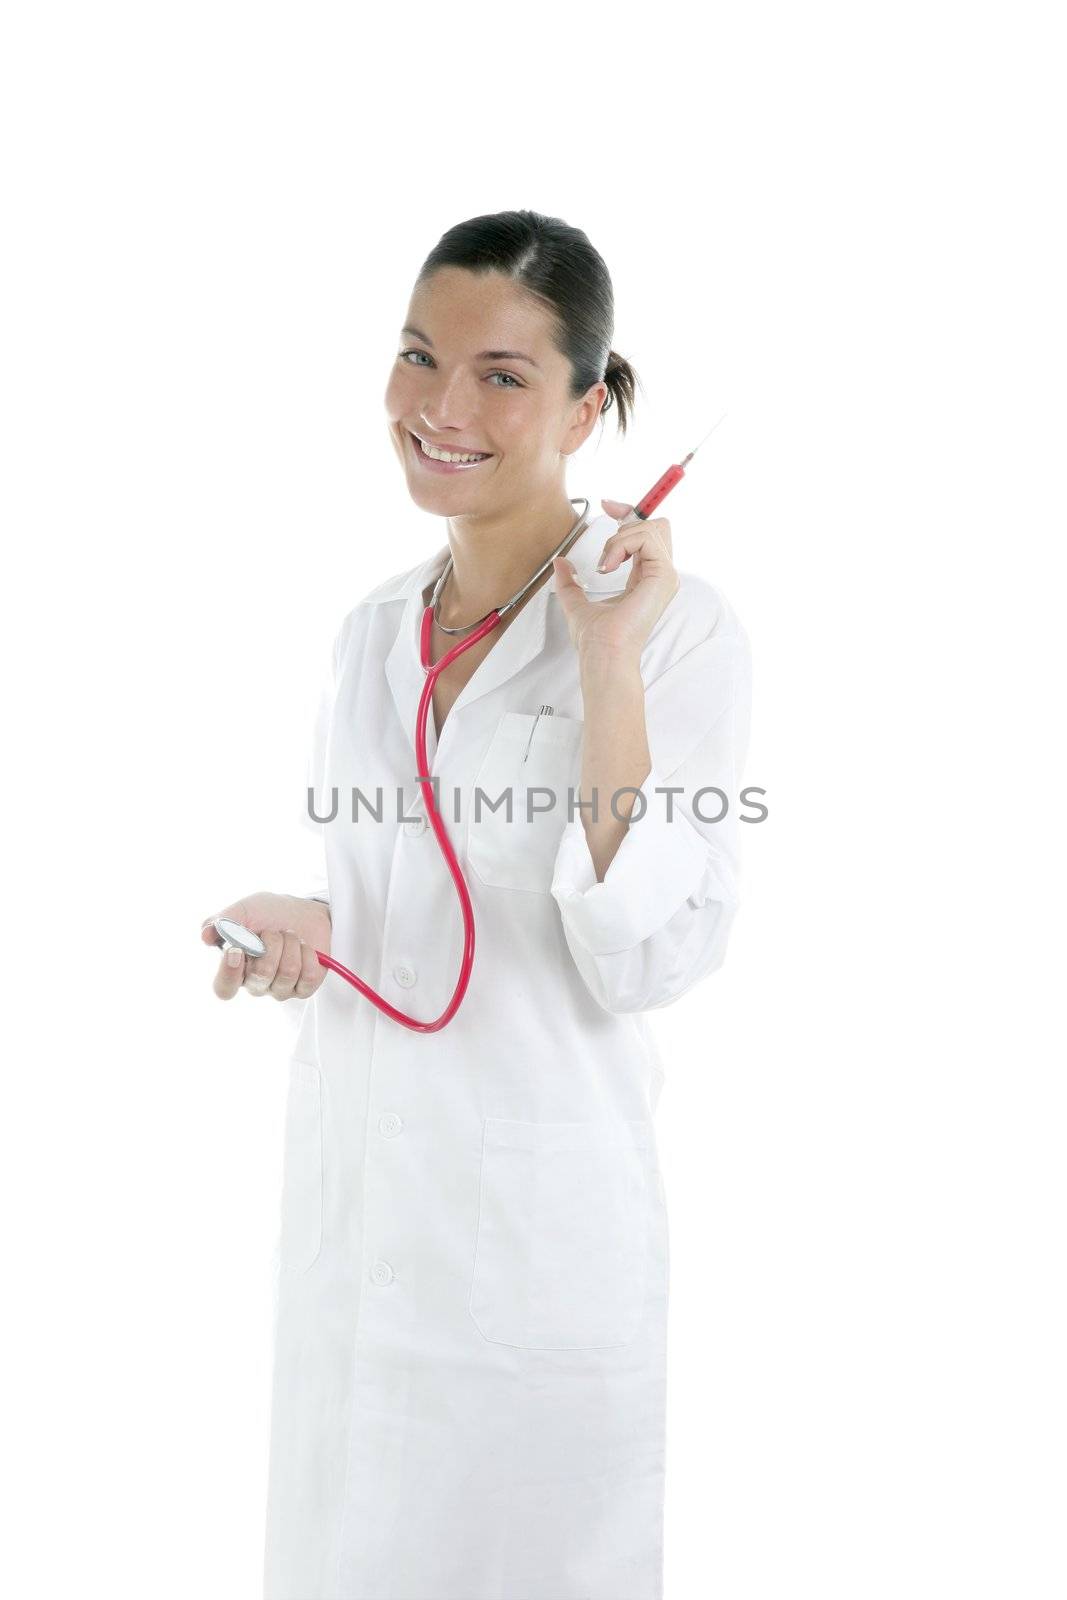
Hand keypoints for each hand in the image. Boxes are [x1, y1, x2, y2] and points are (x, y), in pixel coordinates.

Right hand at [200, 891, 331, 1001]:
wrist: (302, 910)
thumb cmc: (268, 913)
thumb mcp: (243, 910)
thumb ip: (223, 921)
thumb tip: (205, 935)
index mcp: (235, 968)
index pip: (224, 988)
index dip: (229, 974)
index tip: (236, 950)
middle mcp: (255, 983)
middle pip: (260, 976)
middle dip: (271, 944)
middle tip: (273, 931)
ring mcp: (279, 988)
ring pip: (287, 973)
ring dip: (291, 945)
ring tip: (289, 935)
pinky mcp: (304, 987)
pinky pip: (307, 976)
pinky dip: (308, 954)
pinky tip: (303, 947)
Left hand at [552, 498, 679, 662]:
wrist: (603, 654)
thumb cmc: (596, 639)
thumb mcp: (576, 602)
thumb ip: (569, 583)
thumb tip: (560, 563)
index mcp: (646, 579)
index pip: (646, 535)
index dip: (629, 514)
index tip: (607, 506)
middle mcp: (659, 575)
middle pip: (657, 525)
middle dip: (629, 516)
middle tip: (607, 517)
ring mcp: (665, 576)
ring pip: (651, 528)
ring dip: (619, 537)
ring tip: (604, 564)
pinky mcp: (663, 576)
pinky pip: (646, 538)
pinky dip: (621, 545)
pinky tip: (608, 566)